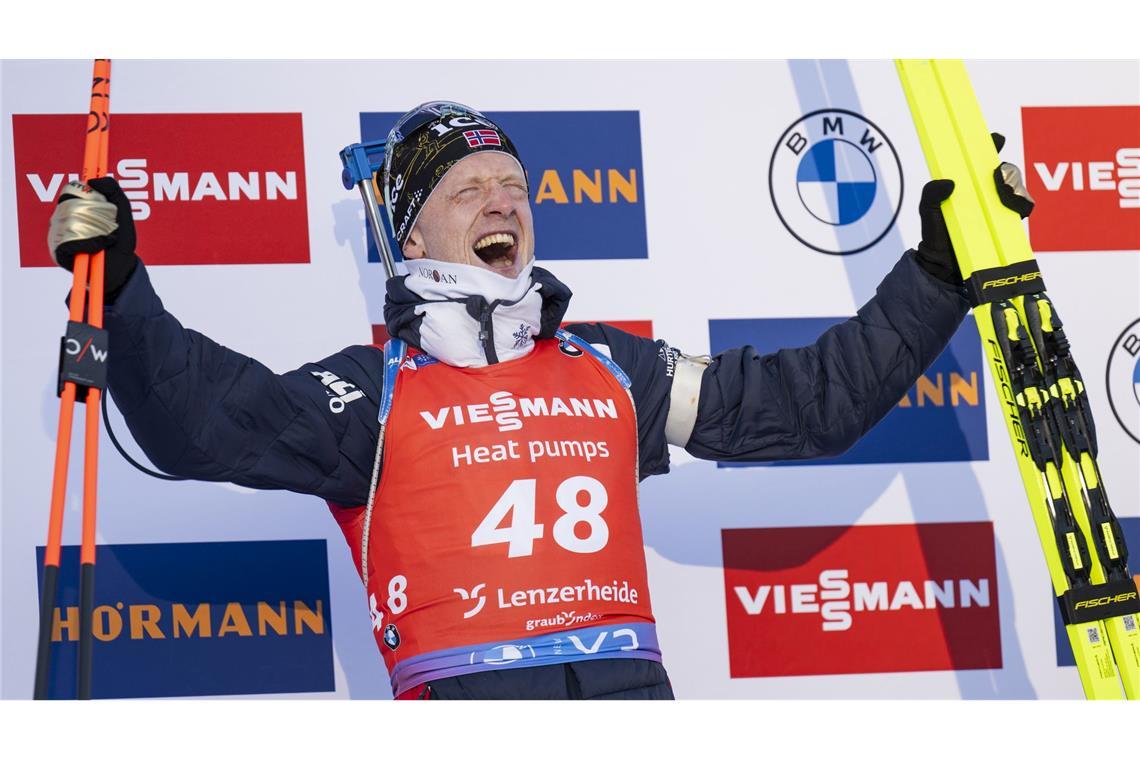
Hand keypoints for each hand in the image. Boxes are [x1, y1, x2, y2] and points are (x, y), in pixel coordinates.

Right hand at [47, 175, 138, 299]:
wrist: (120, 270)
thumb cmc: (121, 241)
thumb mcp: (124, 215)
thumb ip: (115, 193)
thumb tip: (94, 180)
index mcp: (75, 206)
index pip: (72, 190)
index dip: (87, 193)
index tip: (104, 203)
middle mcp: (63, 218)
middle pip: (71, 204)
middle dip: (97, 215)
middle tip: (109, 227)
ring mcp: (58, 234)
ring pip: (69, 221)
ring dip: (95, 231)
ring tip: (105, 240)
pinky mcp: (58, 252)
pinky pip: (69, 242)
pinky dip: (89, 244)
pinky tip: (98, 248)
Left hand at [914, 132, 1035, 285]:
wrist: (944, 268)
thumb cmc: (935, 237)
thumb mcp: (928, 212)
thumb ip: (931, 195)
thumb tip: (948, 182)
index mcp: (968, 186)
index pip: (983, 161)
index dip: (992, 146)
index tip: (996, 139)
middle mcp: (986, 195)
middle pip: (1007, 172)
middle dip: (1006, 169)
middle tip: (996, 174)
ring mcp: (999, 209)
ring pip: (1018, 188)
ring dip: (1014, 186)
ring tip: (1003, 193)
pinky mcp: (1009, 224)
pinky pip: (1025, 208)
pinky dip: (1022, 203)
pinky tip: (1013, 206)